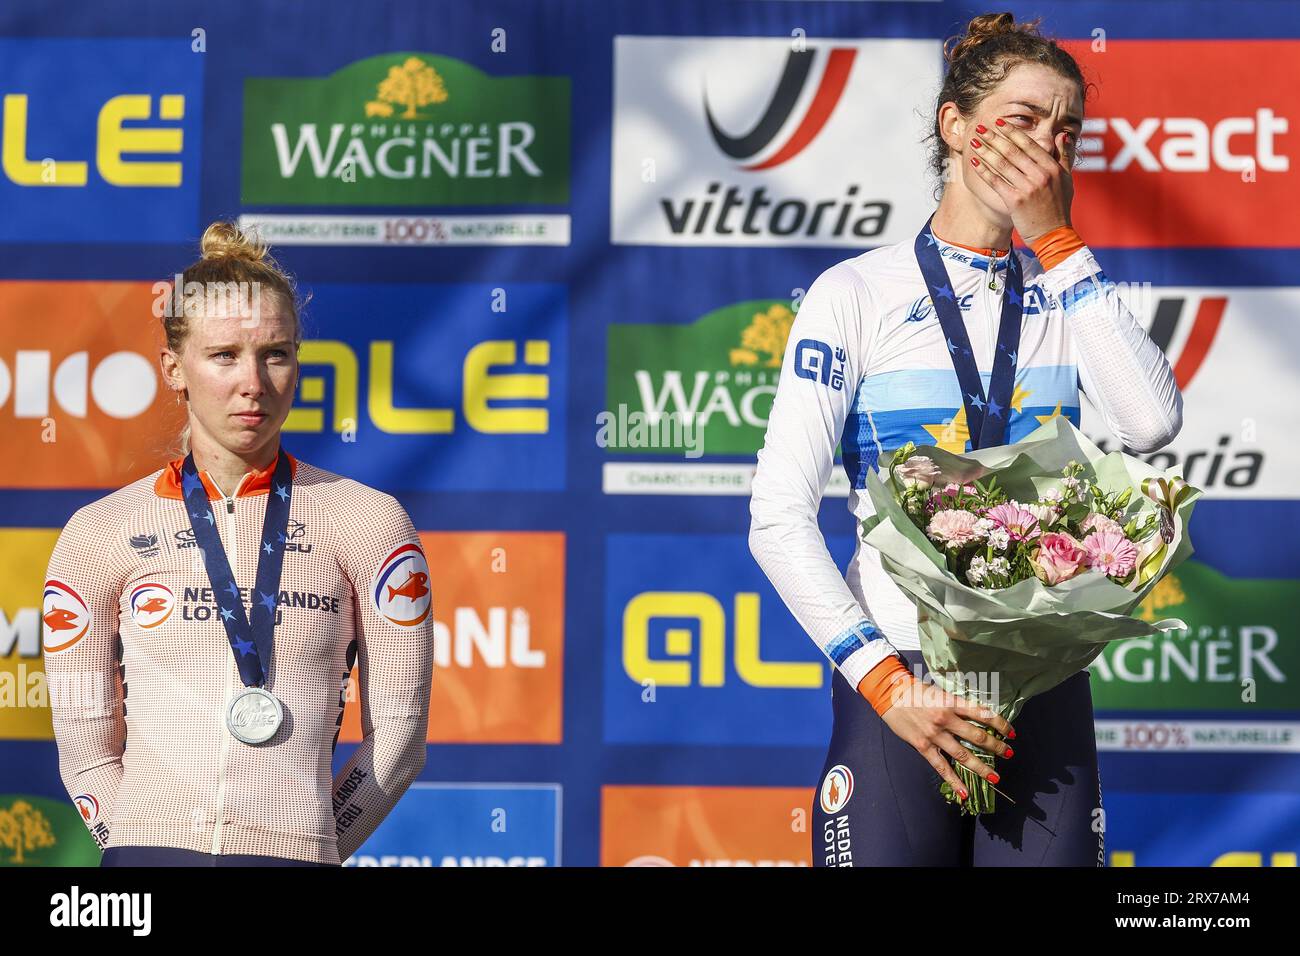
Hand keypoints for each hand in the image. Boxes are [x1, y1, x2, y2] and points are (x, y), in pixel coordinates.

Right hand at [874, 674, 1015, 799]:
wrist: (890, 694)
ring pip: (964, 755)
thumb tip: (977, 715)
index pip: (983, 714)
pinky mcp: (923, 746)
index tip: (1011, 733)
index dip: (1000, 724)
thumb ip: (956, 704)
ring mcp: (934, 735)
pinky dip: (954, 781)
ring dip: (982, 768)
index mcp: (951, 703)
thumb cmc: (915, 690)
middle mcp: (945, 719)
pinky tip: (965, 793)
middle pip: (977, 736)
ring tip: (995, 777)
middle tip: (1009, 754)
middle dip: (996, 747)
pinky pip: (942, 767)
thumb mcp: (940, 692)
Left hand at [968, 118, 1074, 246]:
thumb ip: (1064, 155)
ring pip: (1002, 164)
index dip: (1013, 132)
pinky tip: (974, 162)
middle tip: (980, 127)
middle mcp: (1040, 175)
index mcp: (1052, 168)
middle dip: (994, 137)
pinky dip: (984, 170)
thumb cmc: (1059, 208)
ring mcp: (1028, 188)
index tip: (1000, 123)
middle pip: (1013, 151)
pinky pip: (996, 181)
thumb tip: (1062, 134)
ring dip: (985, 151)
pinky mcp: (1015, 201)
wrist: (1054, 235)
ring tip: (973, 142)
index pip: (1029, 145)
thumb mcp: (1067, 179)